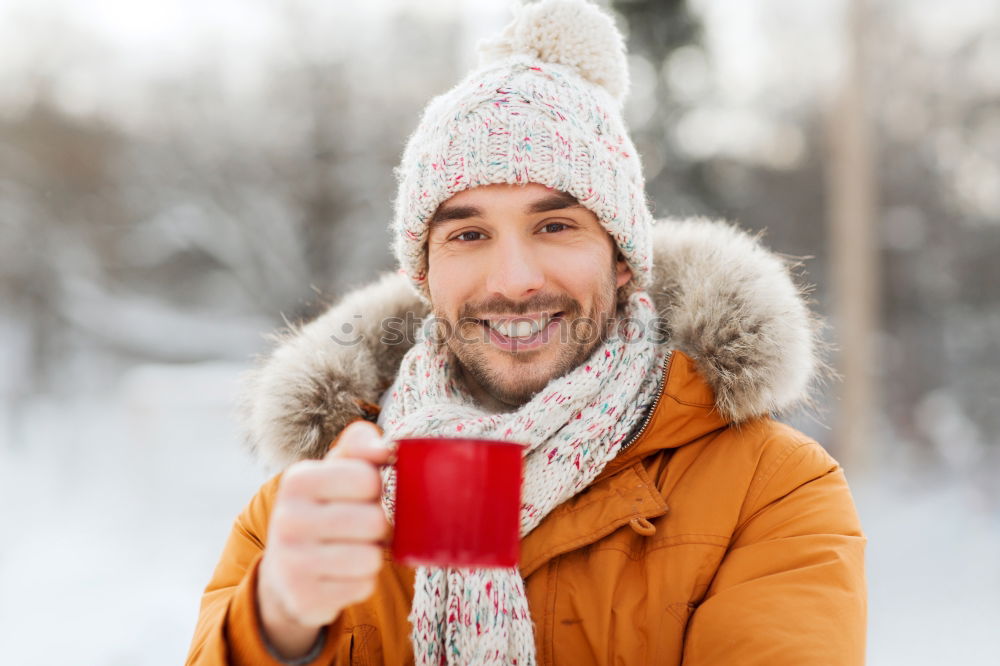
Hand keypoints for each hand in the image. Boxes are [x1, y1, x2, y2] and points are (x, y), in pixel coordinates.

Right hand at [256, 420, 390, 657]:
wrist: (284, 572)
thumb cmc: (322, 510)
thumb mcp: (334, 471)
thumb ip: (359, 448)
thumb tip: (385, 448)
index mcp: (297, 480)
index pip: (367, 478)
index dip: (374, 489)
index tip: (358, 495)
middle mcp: (287, 519)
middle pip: (373, 521)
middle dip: (376, 525)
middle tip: (358, 527)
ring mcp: (292, 562)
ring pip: (371, 557)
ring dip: (371, 555)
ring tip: (351, 549)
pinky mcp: (304, 599)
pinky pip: (362, 587)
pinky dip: (361, 581)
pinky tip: (340, 575)